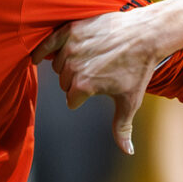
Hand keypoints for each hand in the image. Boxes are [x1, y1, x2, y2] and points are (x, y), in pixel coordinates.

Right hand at [38, 8, 171, 153]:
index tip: (98, 89)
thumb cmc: (139, 69)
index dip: (83, 98)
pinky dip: (42, 50)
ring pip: (57, 65)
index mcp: (84, 86)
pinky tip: (37, 57)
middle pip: (64, 83)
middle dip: (76, 82)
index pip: (71, 100)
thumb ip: (122, 127)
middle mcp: (73, 67)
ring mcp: (71, 47)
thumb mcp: (130, 101)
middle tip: (96, 73)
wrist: (146, 34)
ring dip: (67, 66)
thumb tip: (127, 151)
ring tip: (88, 60)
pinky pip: (48, 43)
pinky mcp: (70, 30)